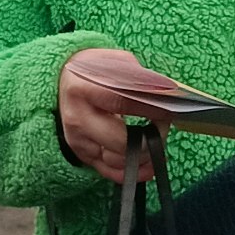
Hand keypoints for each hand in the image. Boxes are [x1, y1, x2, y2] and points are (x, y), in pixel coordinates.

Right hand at [58, 50, 156, 184]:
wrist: (65, 81)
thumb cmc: (96, 70)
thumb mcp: (117, 62)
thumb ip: (140, 78)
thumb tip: (167, 95)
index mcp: (84, 88)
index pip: (123, 103)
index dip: (151, 109)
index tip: (169, 110)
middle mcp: (77, 118)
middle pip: (120, 142)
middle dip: (149, 138)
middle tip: (161, 126)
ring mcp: (78, 140)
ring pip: (118, 161)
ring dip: (143, 155)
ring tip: (153, 139)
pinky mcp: (83, 155)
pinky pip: (111, 172)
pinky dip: (133, 171)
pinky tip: (148, 165)